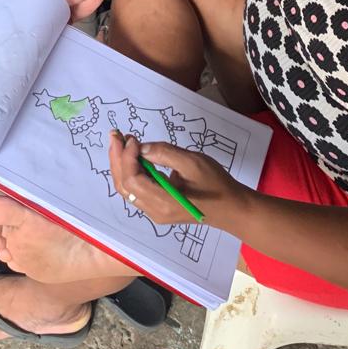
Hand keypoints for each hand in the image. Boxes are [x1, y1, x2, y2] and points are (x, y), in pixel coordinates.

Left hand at [109, 132, 238, 227]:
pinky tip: (133, 157)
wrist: (231, 207)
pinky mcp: (159, 209)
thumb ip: (164, 153)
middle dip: (117, 159)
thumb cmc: (215, 183)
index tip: (132, 138)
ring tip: (120, 143)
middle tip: (115, 135)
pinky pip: (137, 191)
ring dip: (121, 165)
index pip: (132, 180)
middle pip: (124, 186)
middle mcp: (154, 211)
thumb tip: (141, 148)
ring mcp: (156, 212)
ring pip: (128, 190)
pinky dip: (131, 173)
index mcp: (162, 202)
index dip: (127, 157)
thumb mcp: (192, 162)